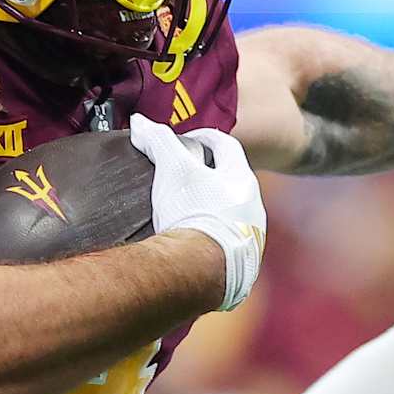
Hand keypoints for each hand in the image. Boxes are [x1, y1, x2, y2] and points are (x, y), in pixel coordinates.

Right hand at [126, 116, 265, 311]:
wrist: (201, 270)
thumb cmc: (192, 213)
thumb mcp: (173, 170)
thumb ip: (159, 141)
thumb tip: (140, 123)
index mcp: (242, 179)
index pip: (228, 146)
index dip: (206, 137)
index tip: (190, 138)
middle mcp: (253, 207)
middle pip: (234, 181)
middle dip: (212, 174)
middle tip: (188, 173)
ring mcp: (251, 237)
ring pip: (234, 214)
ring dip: (216, 208)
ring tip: (190, 210)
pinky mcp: (242, 264)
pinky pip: (229, 243)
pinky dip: (214, 238)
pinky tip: (198, 241)